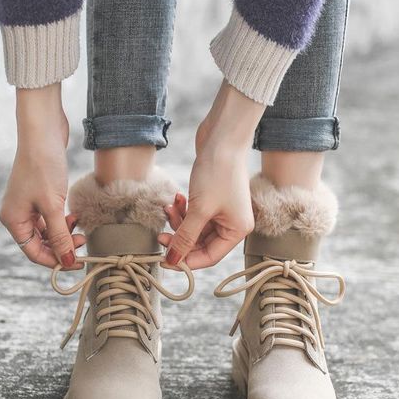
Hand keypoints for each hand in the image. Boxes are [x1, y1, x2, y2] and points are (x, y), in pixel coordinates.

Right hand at [0, 84, 84, 268]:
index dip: (55, 261)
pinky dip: (63, 221)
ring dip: (65, 234)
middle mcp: (17, 214)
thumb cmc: (43, 167)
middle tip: (83, 244)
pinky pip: (51, 218)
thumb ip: (59, 236)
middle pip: (41, 243)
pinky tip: (75, 217)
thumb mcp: (53, 205)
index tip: (78, 263)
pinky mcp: (39, 195)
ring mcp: (27, 205)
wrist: (44, 132)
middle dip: (62, 247)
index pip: (33, 252)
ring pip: (48, 231)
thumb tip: (66, 261)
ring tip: (81, 229)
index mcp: (13, 220)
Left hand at [158, 81, 265, 268]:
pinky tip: (176, 198)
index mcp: (237, 231)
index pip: (209, 257)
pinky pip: (194, 214)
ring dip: (178, 221)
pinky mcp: (212, 198)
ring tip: (168, 208)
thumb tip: (173, 262)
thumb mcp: (199, 210)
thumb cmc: (217, 172)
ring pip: (194, 229)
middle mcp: (233, 223)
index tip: (165, 260)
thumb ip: (185, 238)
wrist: (222, 137)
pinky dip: (182, 209)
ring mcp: (223, 210)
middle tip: (161, 235)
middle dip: (180, 238)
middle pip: (200, 244)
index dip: (186, 260)